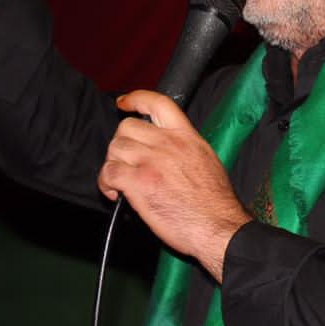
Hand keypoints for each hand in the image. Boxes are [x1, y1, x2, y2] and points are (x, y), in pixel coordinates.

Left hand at [99, 91, 251, 281]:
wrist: (218, 227)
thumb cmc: (215, 203)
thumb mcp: (207, 160)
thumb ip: (184, 147)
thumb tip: (163, 149)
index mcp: (187, 136)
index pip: (158, 103)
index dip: (135, 98)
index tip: (123, 103)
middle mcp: (168, 143)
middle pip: (127, 127)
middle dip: (120, 144)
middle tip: (125, 163)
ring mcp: (152, 161)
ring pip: (115, 149)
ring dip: (112, 165)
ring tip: (119, 182)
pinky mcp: (140, 182)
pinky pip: (109, 172)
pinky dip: (105, 183)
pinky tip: (115, 194)